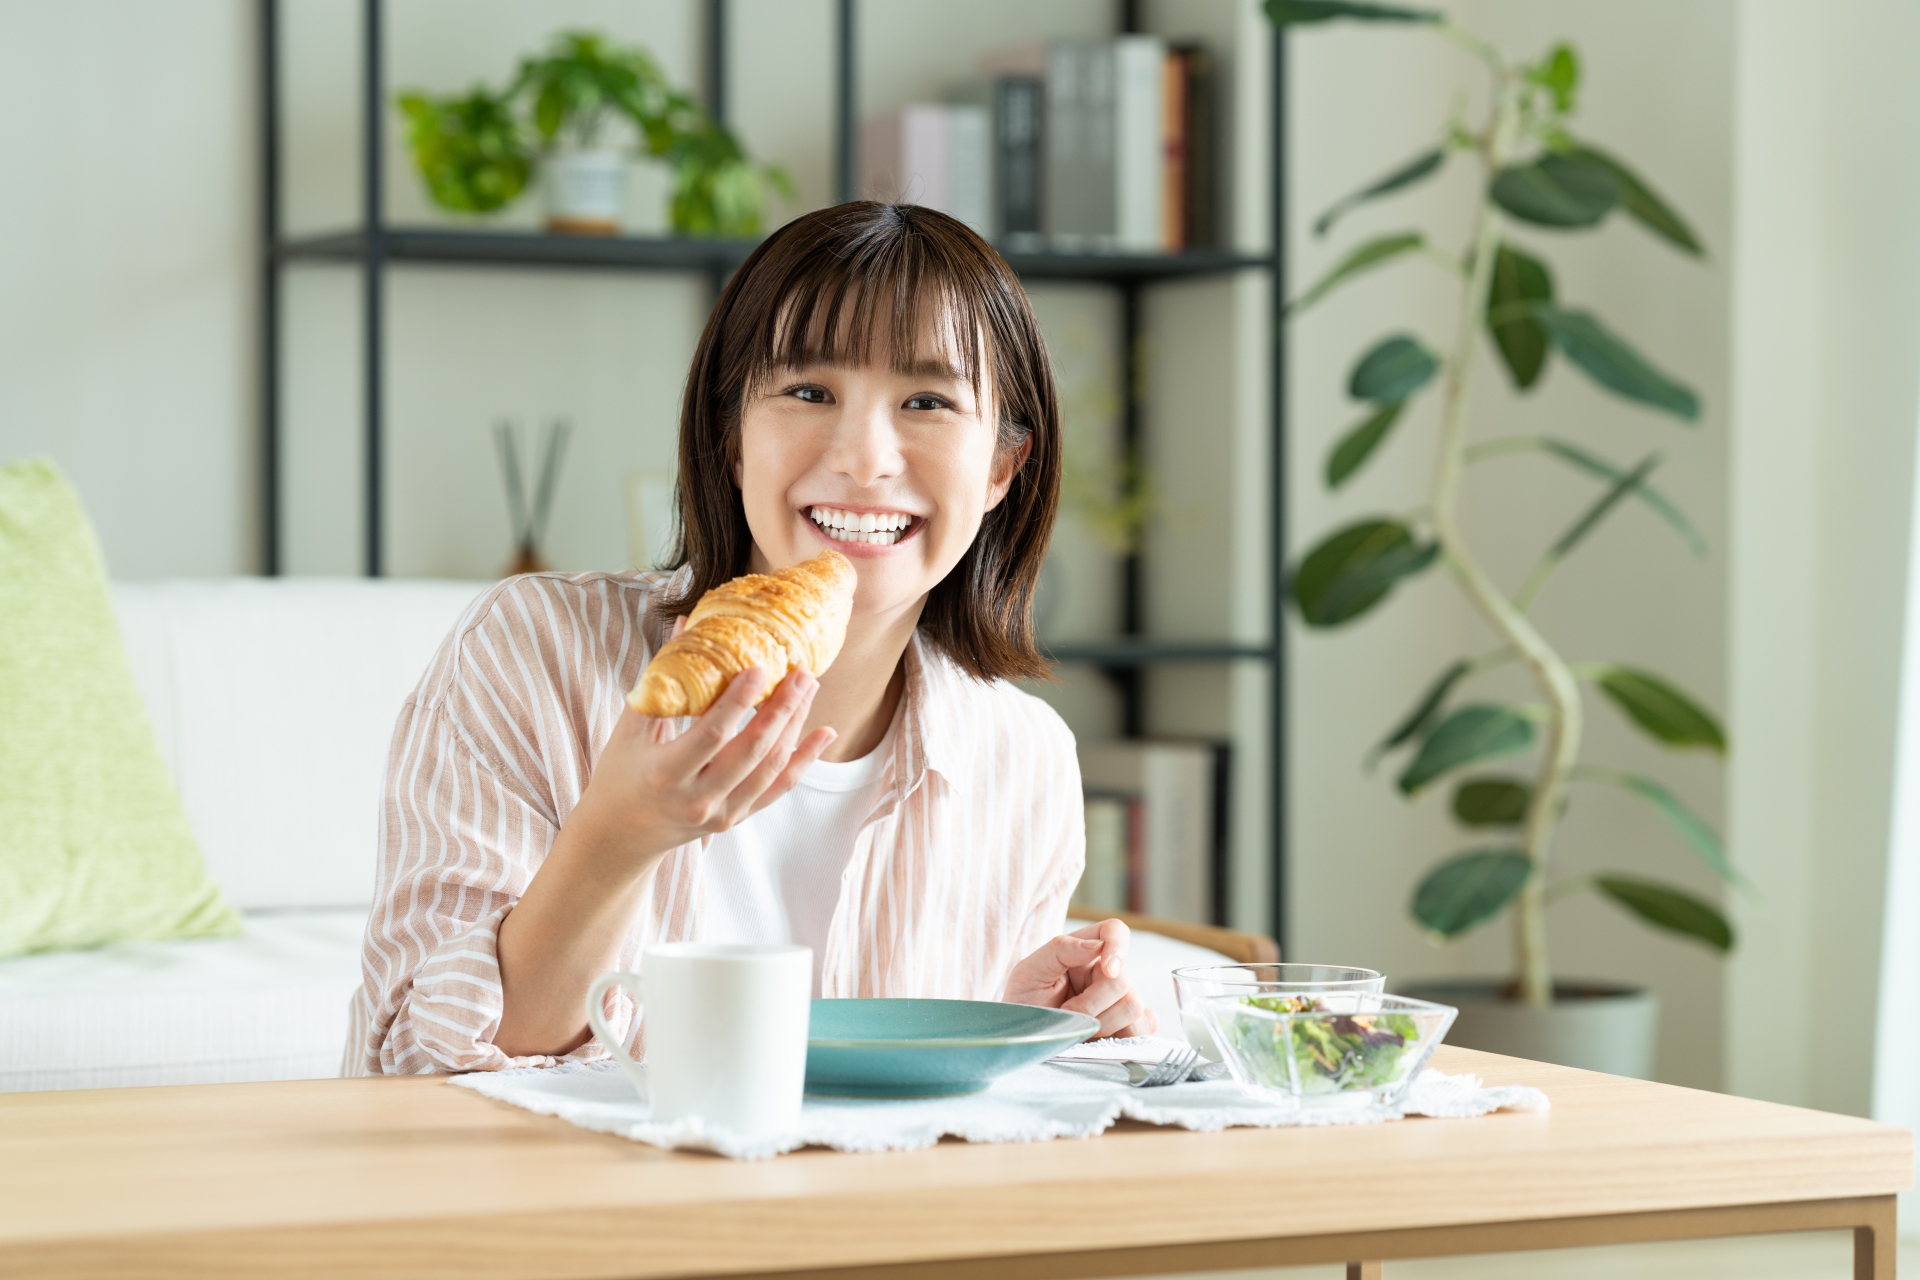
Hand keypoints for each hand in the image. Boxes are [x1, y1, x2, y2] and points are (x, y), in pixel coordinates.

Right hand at [571, 638, 836, 871]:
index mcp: (665, 773)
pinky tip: (823, 733)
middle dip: (782, 708)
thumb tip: (687, 623)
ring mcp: (721, 814)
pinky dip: (804, 760)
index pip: (712, 734)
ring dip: (796, 727)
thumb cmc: (621, 773)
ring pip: (771, 768)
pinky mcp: (736, 819)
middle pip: (752, 752)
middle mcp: (697, 799)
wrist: (620, 835)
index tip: (760, 667)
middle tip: (801, 672)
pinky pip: (778, 789)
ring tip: (809, 689)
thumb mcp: (631, 728)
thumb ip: (661, 679)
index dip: (739, 701)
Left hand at [1003, 918, 1155, 1037]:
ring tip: (1079, 1030)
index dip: (1117, 946)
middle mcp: (1106, 973)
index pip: (1115, 931)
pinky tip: (1102, 1039)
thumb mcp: (1028, 972)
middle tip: (1067, 1015)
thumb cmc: (1024, 1002)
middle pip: (1122, 981)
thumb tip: (1096, 946)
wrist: (1024, 1038)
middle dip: (1092, 1005)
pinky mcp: (1128, 1026)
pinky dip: (1126, 1035)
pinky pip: (1146, 1027)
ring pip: (1134, 1007)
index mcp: (1084, 952)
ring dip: (1102, 1024)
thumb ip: (1059, 951)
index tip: (1107, 970)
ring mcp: (1120, 1000)